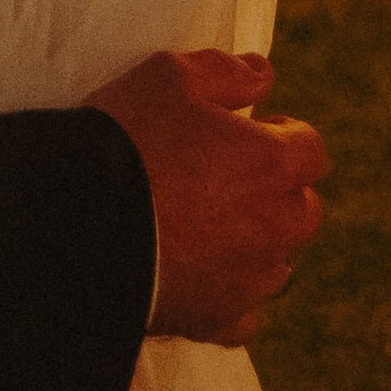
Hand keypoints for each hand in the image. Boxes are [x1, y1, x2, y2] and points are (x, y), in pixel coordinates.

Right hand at [87, 50, 325, 343]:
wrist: (79, 221)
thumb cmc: (127, 137)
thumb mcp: (169, 76)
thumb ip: (226, 72)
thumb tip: (263, 74)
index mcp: (272, 164)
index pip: (311, 148)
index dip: (285, 133)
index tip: (254, 127)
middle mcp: (275, 226)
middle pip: (303, 209)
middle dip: (278, 189)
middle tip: (229, 173)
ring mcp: (248, 279)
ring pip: (278, 263)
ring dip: (259, 242)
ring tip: (210, 222)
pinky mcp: (217, 318)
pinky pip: (245, 313)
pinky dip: (232, 294)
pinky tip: (204, 275)